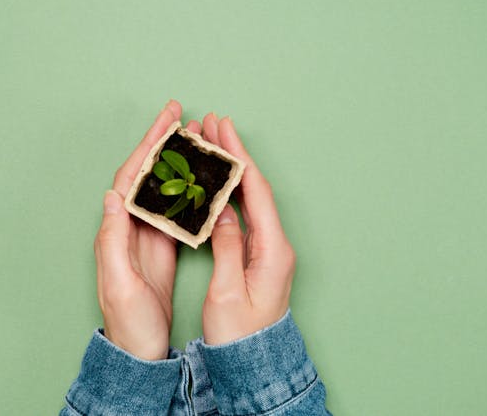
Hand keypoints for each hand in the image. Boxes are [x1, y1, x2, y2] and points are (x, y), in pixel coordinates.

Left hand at [94, 100, 201, 359]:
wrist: (139, 348)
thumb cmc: (128, 321)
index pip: (131, 177)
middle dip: (162, 142)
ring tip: (194, 136)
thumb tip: (113, 196)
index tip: (166, 120)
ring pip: (163, 186)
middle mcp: (130, 226)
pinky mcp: (163, 246)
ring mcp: (147, 235)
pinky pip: (176, 207)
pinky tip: (201, 177)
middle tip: (180, 114)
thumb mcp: (119, 283)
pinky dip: (189, 187)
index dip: (148, 146)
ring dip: (177, 159)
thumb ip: (113, 240)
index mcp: (117, 230)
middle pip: (147, 174)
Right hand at [200, 114, 296, 344]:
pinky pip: (244, 215)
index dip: (239, 158)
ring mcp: (267, 250)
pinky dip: (228, 193)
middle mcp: (275, 245)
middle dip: (234, 155)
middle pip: (254, 189)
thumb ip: (226, 247)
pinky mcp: (257, 256)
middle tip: (214, 126)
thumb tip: (222, 212)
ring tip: (211, 145)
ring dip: (230, 171)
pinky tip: (215, 183)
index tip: (224, 132)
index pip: (256, 192)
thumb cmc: (241, 333)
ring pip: (249, 199)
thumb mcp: (228, 291)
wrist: (254, 360)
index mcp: (273, 250)